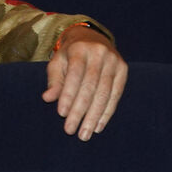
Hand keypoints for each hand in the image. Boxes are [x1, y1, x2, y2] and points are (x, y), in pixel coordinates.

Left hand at [43, 26, 127, 141]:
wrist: (91, 37)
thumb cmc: (70, 54)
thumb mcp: (58, 62)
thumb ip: (54, 80)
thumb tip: (47, 98)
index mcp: (79, 49)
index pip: (75, 75)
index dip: (68, 95)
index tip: (61, 114)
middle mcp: (99, 53)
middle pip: (90, 86)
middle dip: (80, 110)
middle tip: (71, 130)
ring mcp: (113, 60)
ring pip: (104, 93)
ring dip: (94, 116)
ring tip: (84, 133)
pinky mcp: (123, 69)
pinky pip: (116, 95)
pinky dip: (106, 112)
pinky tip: (98, 126)